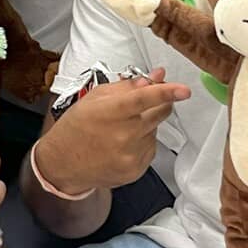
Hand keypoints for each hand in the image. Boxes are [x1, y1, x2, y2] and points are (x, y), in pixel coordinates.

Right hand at [35, 67, 190, 195]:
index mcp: (111, 112)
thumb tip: (154, 77)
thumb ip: (127, 86)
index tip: (184, 90)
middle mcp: (123, 135)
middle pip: (159, 113)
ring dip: (146, 124)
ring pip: (155, 130)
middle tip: (149, 100)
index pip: (144, 99)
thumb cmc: (76, 127)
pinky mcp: (135, 170)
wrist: (63, 163)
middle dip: (161, 102)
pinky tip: (123, 143)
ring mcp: (130, 156)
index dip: (166, 92)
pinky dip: (143, 142)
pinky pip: (151, 148)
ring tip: (121, 128)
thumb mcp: (95, 98)